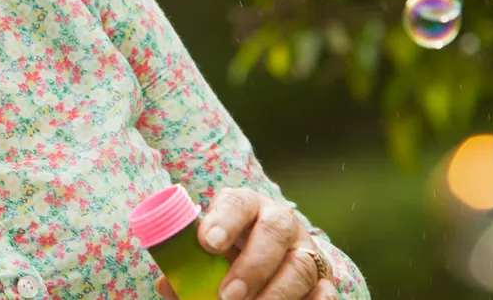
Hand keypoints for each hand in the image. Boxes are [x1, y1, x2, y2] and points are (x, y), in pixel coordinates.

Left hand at [196, 188, 332, 299]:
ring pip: (301, 266)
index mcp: (247, 207)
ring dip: (275, 293)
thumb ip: (191, 267)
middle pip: (275, 232)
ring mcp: (306, 250)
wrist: (272, 261)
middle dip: (252, 266)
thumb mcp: (209, 255)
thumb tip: (167, 285)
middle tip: (227, 295)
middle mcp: (281, 223)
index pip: (237, 203)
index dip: (224, 220)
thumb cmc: (228, 255)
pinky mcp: (324, 279)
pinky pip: (325, 293)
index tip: (206, 243)